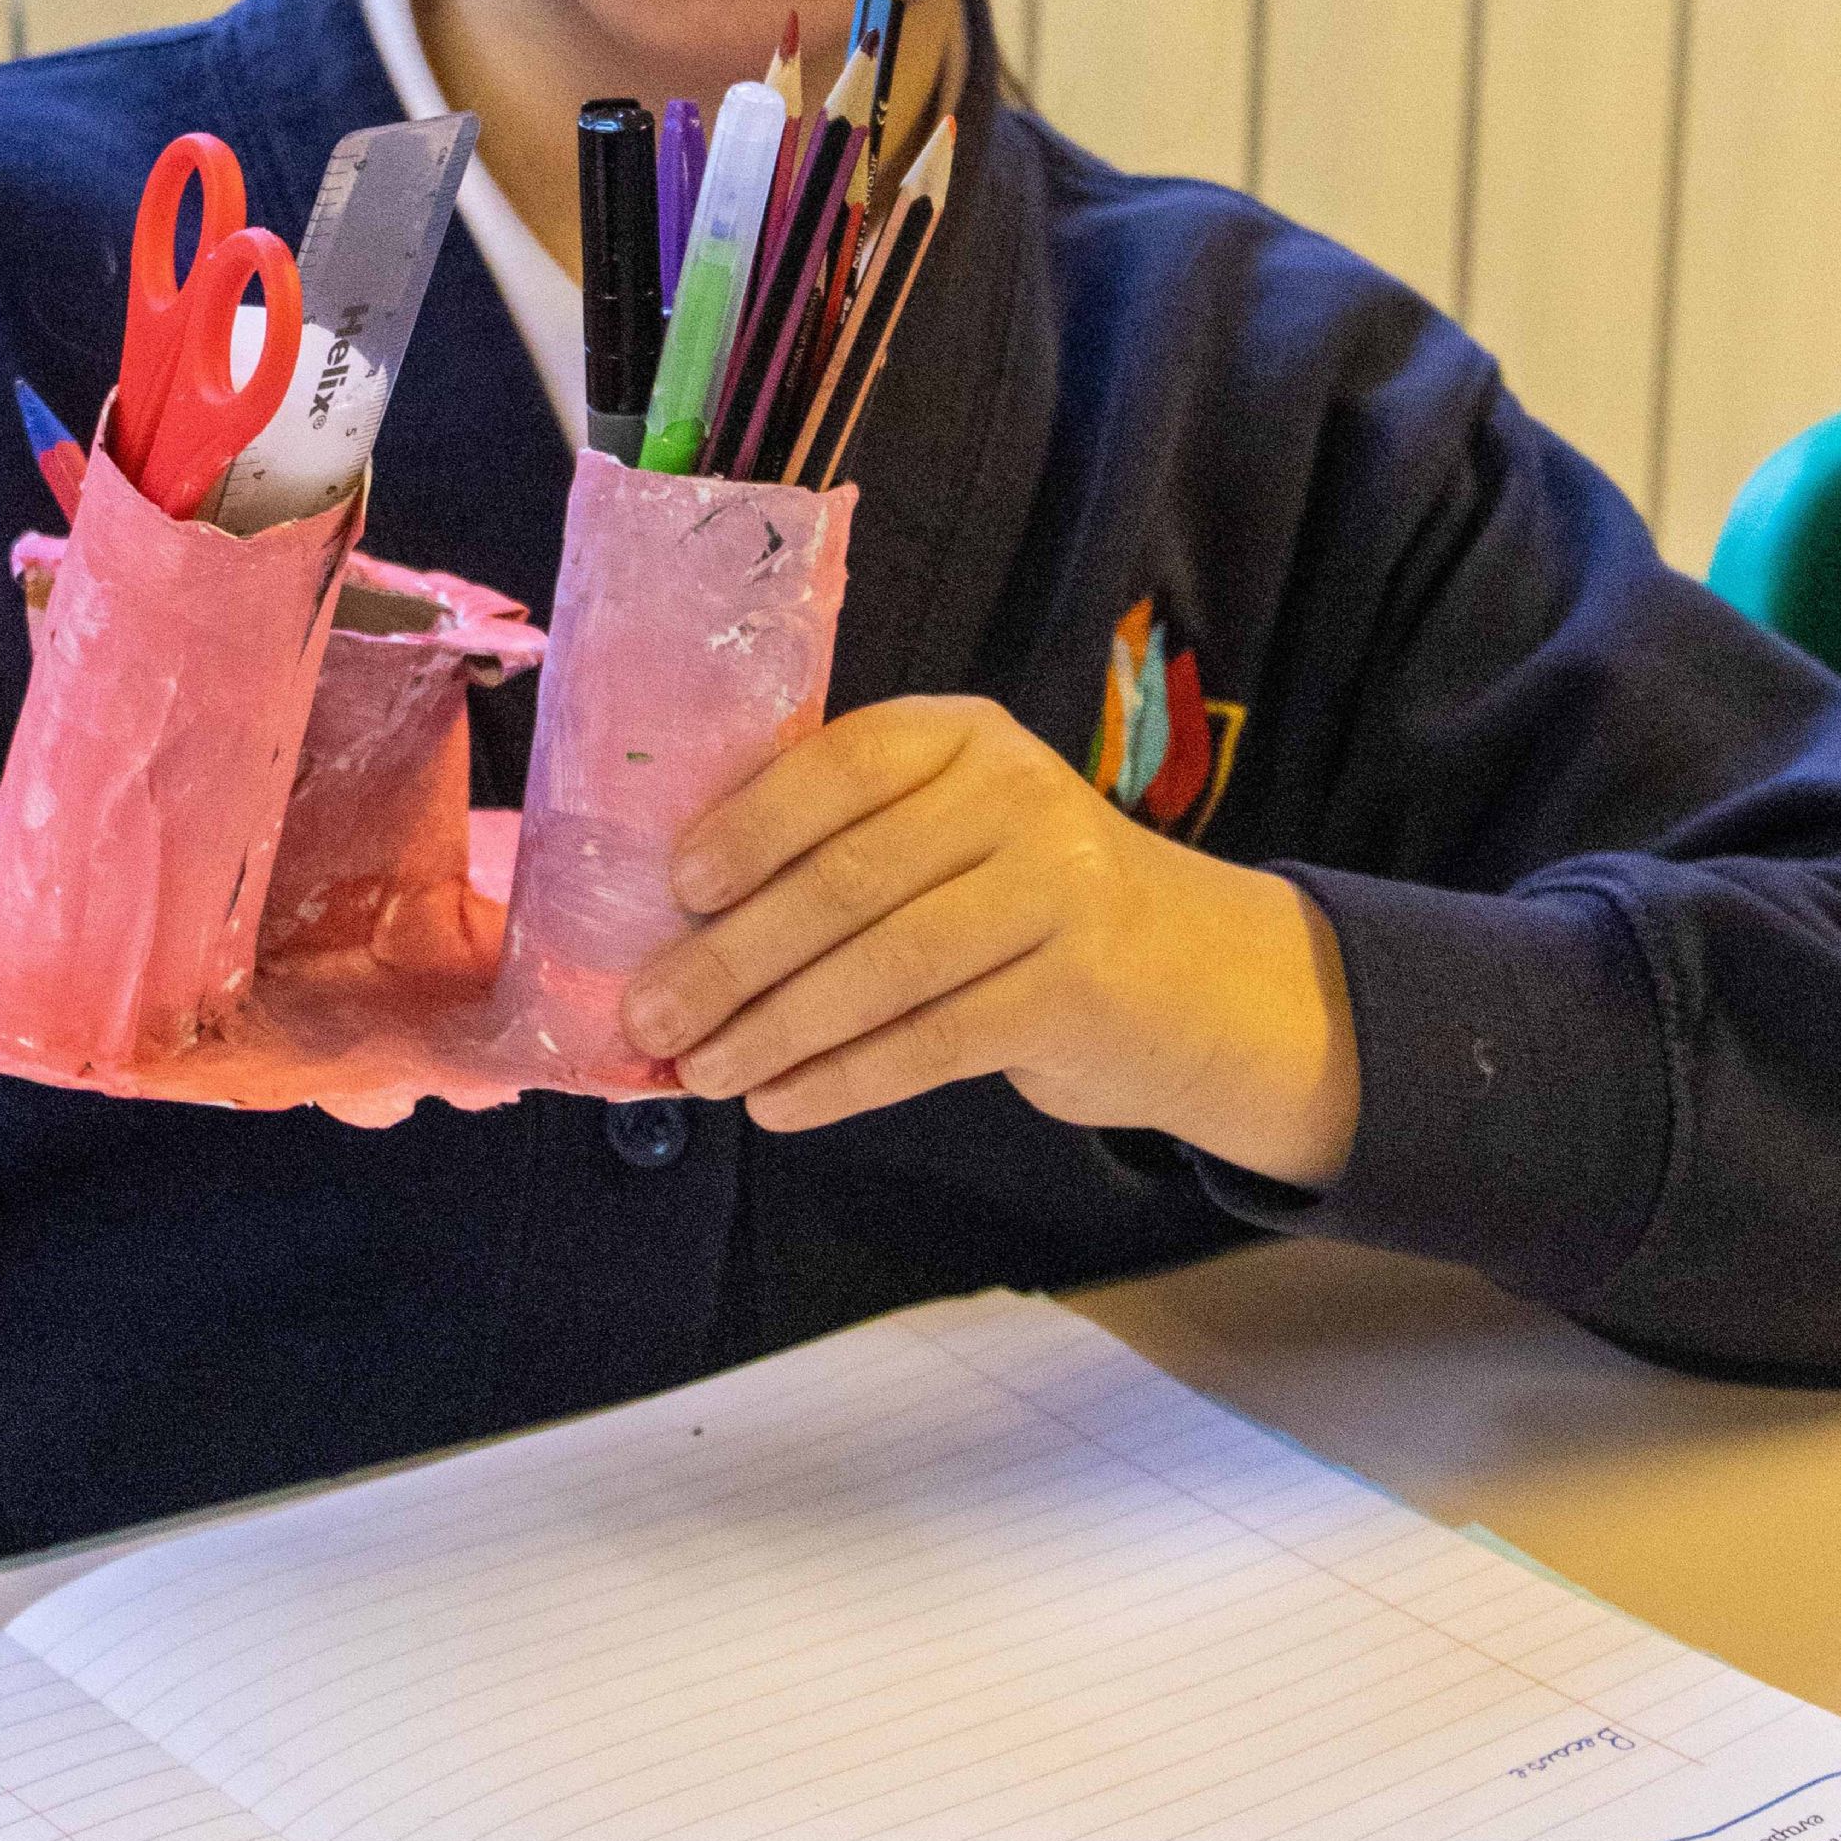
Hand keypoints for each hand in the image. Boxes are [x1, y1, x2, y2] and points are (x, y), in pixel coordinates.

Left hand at [619, 695, 1358, 1188]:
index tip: (675, 890)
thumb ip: (843, 844)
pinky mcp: (1079, 989)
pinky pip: (935, 1042)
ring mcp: (1061, 889)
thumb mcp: (947, 832)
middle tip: (652, 1014)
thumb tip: (675, 924)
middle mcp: (1018, 794)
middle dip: (734, 956)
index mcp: (962, 735)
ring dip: (777, 1029)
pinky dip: (844, 1079)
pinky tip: (779, 1104)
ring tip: (702, 1071)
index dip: (750, 826)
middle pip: (849, 879)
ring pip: (886, 968)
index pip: (841, 764)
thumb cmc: (1019, 900)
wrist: (1189, 973)